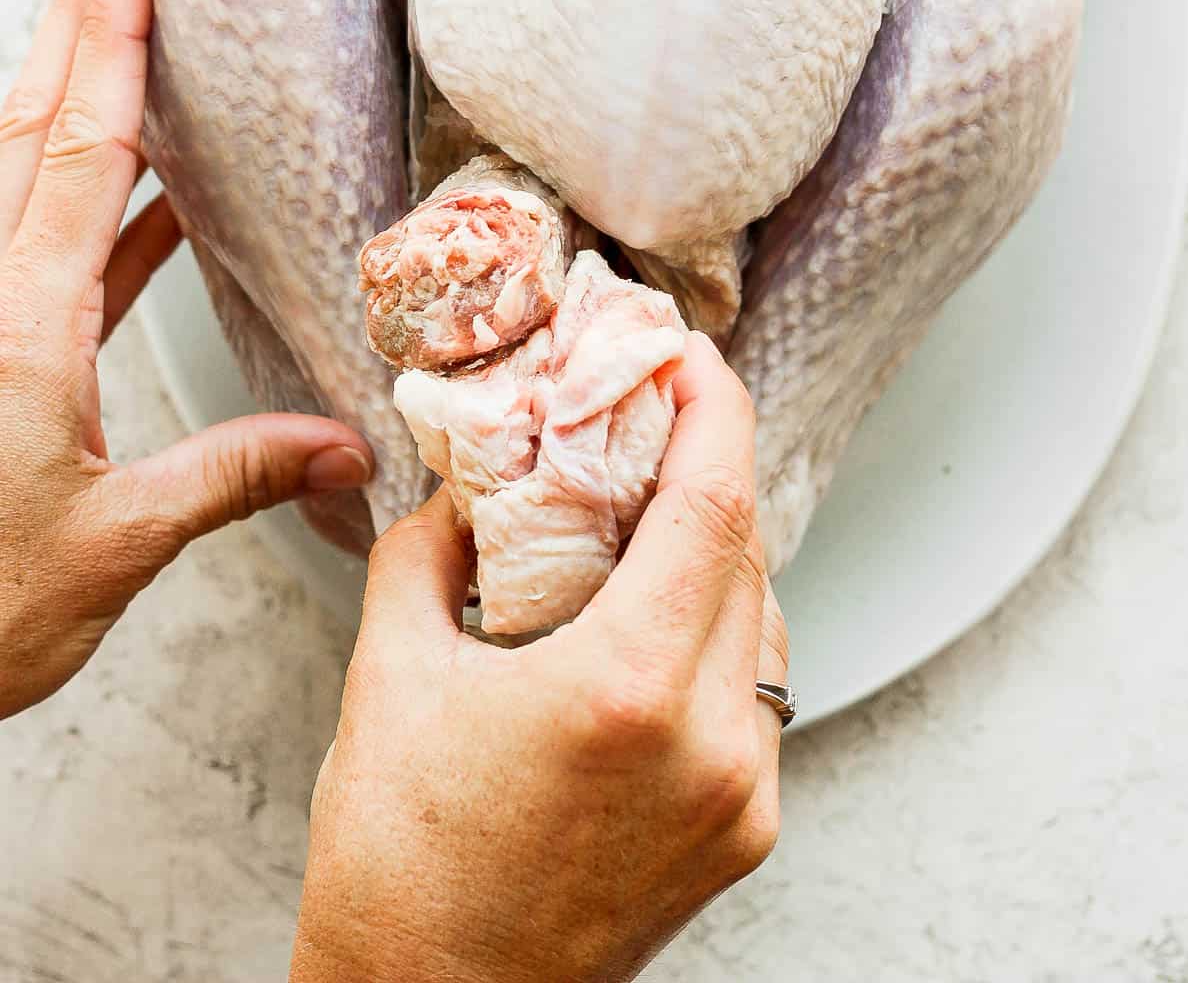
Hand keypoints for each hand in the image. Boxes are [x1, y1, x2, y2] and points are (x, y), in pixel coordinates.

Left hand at [0, 0, 375, 718]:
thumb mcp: (111, 546)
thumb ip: (228, 479)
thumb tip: (339, 447)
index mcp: (18, 327)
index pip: (77, 149)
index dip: (106, 41)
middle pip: (32, 126)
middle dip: (75, 22)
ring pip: (25, 172)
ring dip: (74, 94)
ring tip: (125, 31)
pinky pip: (42, 243)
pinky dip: (92, 201)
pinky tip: (149, 200)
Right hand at [292, 335, 787, 982]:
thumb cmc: (400, 865)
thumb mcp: (390, 674)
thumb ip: (429, 548)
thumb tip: (465, 477)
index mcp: (630, 690)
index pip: (715, 502)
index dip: (714, 406)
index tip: (689, 353)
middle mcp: (712, 744)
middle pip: (747, 550)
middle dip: (706, 465)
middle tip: (649, 414)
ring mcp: (741, 796)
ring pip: (766, 620)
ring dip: (716, 550)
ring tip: (642, 516)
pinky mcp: (746, 833)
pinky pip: (759, 691)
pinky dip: (719, 630)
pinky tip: (653, 616)